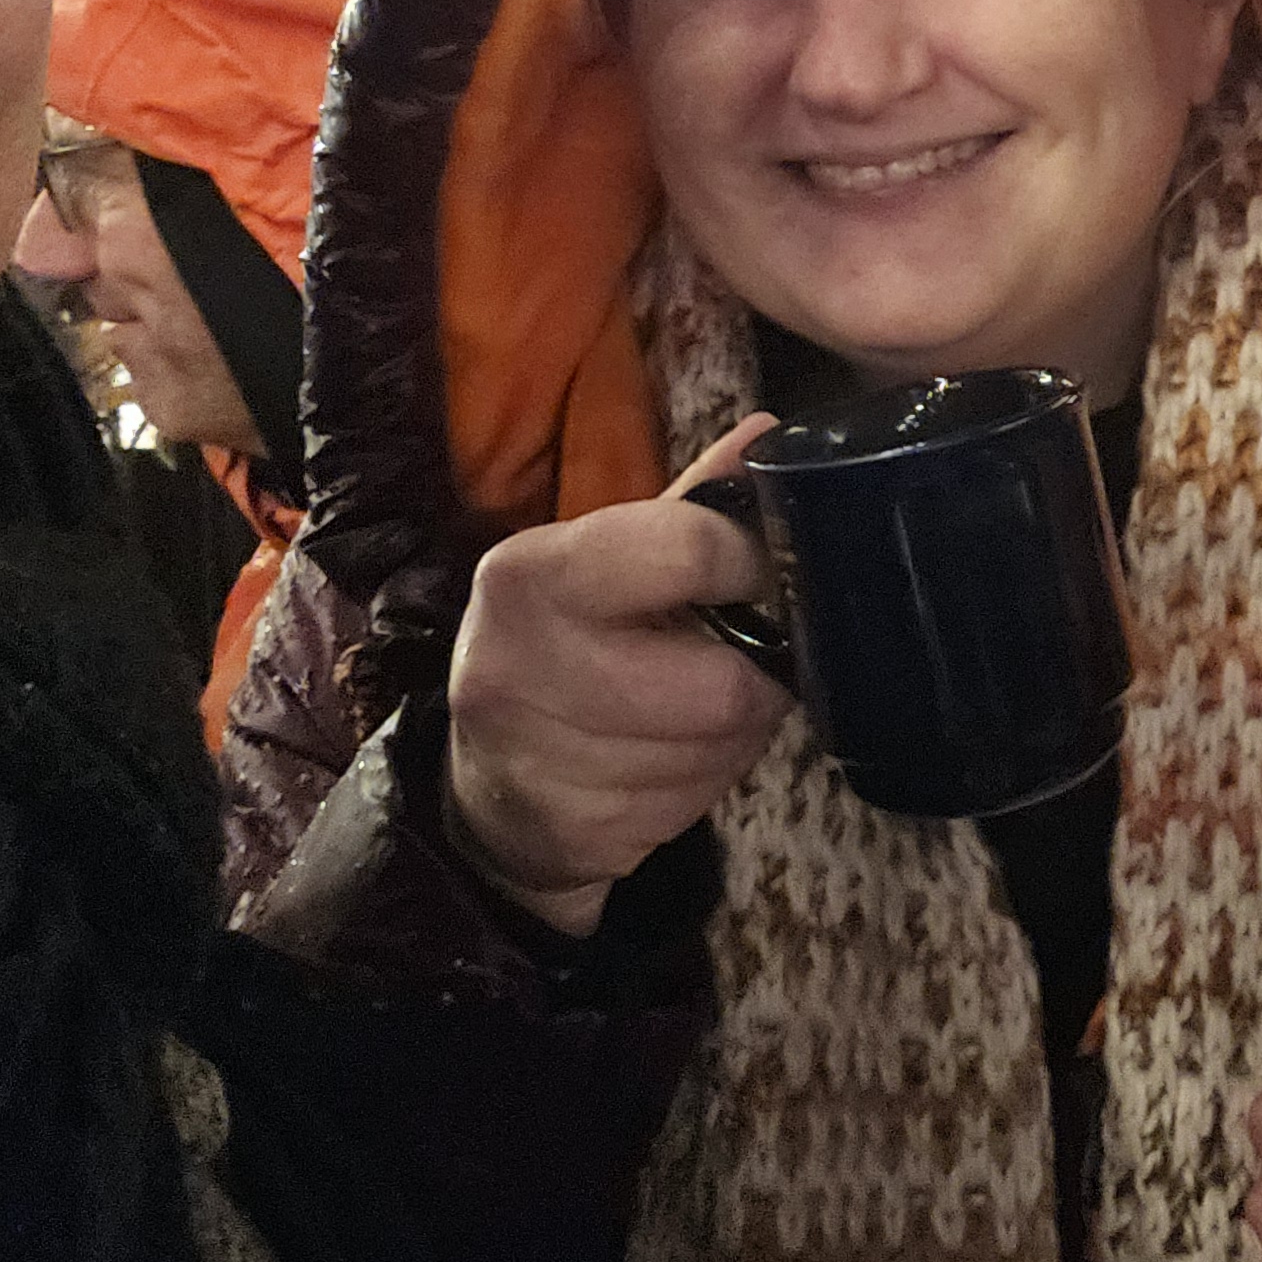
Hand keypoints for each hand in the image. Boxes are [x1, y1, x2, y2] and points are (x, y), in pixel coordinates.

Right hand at [445, 414, 791, 936]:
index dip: (751, 564)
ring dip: (736, 733)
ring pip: (719, 748)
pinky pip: (696, 803)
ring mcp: (539, 761)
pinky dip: (708, 780)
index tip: (764, 572)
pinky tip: (674, 759)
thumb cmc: (570, 644)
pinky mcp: (574, 830)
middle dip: (757, 678)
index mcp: (528, 574)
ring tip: (702, 710)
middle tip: (745, 663)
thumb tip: (770, 431)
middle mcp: (516, 665)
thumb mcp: (611, 561)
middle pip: (720, 685)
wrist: (491, 785)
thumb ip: (692, 506)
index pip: (686, 551)